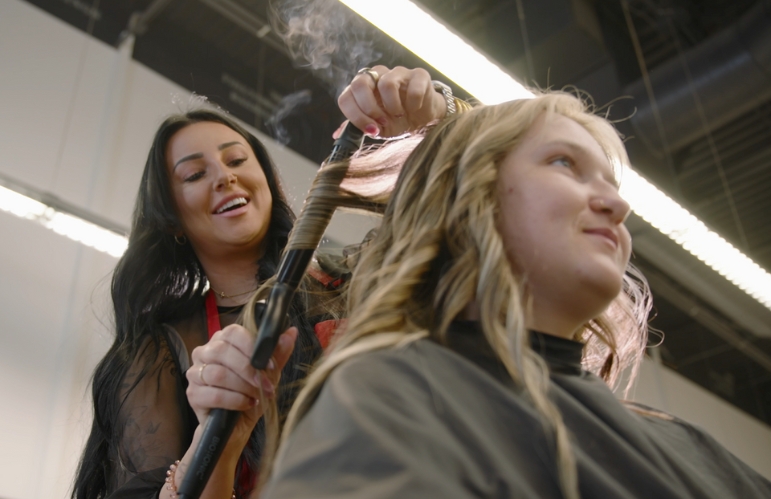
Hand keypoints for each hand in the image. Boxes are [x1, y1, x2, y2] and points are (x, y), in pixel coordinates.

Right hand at [186, 325, 297, 449]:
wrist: (236, 427)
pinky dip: (234, 400)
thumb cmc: (251, 395)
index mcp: (222, 341)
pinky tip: (246, 404)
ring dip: (243, 386)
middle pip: (222, 351)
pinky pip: (213, 394)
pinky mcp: (193, 395)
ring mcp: (195, 374)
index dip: (251, 347)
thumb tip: (291, 333)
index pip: (232, 332)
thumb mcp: (268, 375)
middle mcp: (204, 353)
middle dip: (248, 369)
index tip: (269, 364)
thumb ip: (277, 354)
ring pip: (218, 373)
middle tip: (265, 384)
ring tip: (256, 395)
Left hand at [337, 65, 446, 137]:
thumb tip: (336, 135)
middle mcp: (377, 76)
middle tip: (382, 121)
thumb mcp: (375, 127)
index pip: (346, 97)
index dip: (355, 115)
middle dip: (368, 108)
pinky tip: (414, 109)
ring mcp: (398, 73)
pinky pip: (413, 89)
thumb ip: (357, 128)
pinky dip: (413, 105)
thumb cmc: (397, 120)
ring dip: (393, 106)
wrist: (424, 119)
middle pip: (359, 83)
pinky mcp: (419, 75)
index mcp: (362, 88)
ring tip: (399, 115)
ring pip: (386, 84)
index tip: (370, 129)